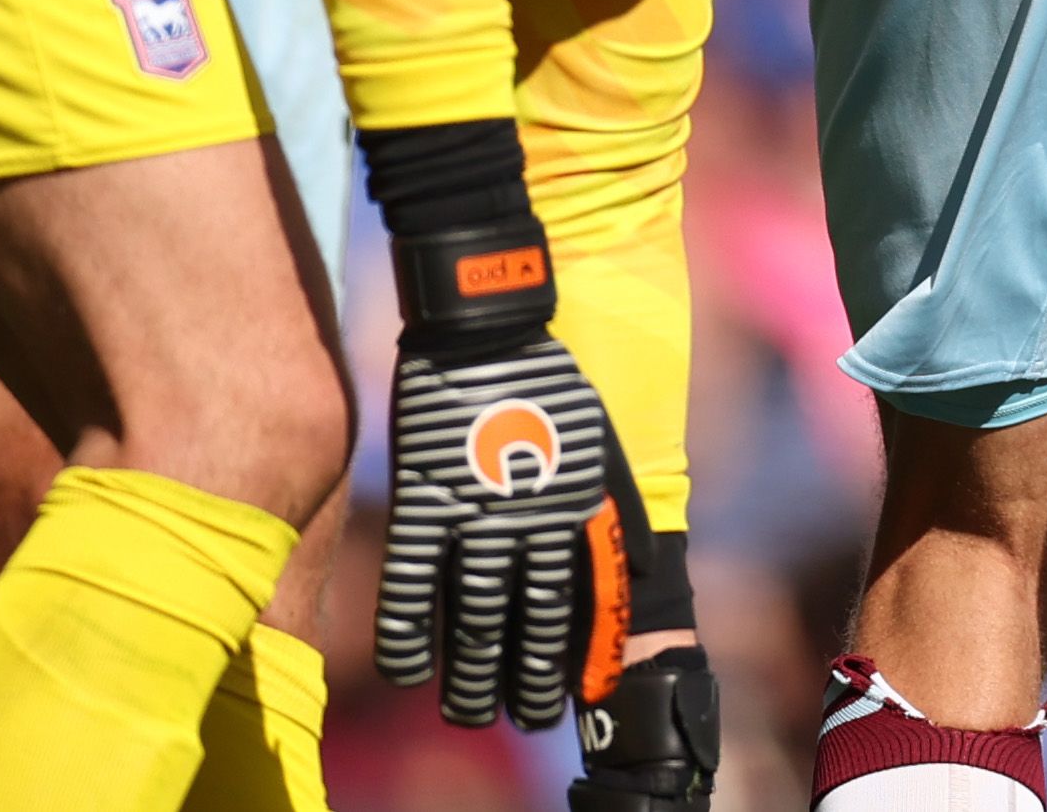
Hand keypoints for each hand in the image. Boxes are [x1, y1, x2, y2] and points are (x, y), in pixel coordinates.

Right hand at [377, 292, 633, 729]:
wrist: (488, 326)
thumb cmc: (548, 380)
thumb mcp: (597, 441)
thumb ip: (609, 505)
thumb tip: (638, 564)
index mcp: (573, 508)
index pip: (574, 604)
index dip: (571, 658)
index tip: (567, 699)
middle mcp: (526, 523)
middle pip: (520, 624)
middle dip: (520, 681)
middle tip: (518, 720)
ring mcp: (472, 516)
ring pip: (468, 617)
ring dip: (468, 674)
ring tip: (466, 714)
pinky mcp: (423, 502)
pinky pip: (412, 583)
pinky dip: (408, 632)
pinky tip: (409, 671)